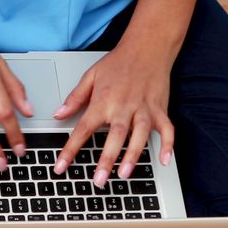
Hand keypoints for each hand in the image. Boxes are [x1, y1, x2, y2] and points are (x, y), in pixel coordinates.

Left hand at [53, 40, 175, 186]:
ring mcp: (144, 109)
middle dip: (106, 159)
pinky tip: (164, 161)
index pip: (83, 129)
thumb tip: (58, 115)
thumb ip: (75, 98)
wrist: (147, 47)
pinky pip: (167, 129)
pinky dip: (168, 145)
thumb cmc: (118, 62)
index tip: (61, 167)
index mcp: (103, 101)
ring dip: (133, 155)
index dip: (70, 150)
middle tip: (98, 180)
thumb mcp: (90, 76)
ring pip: (139, 135)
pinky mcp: (160, 109)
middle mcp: (123, 107)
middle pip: (114, 136)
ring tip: (125, 174)